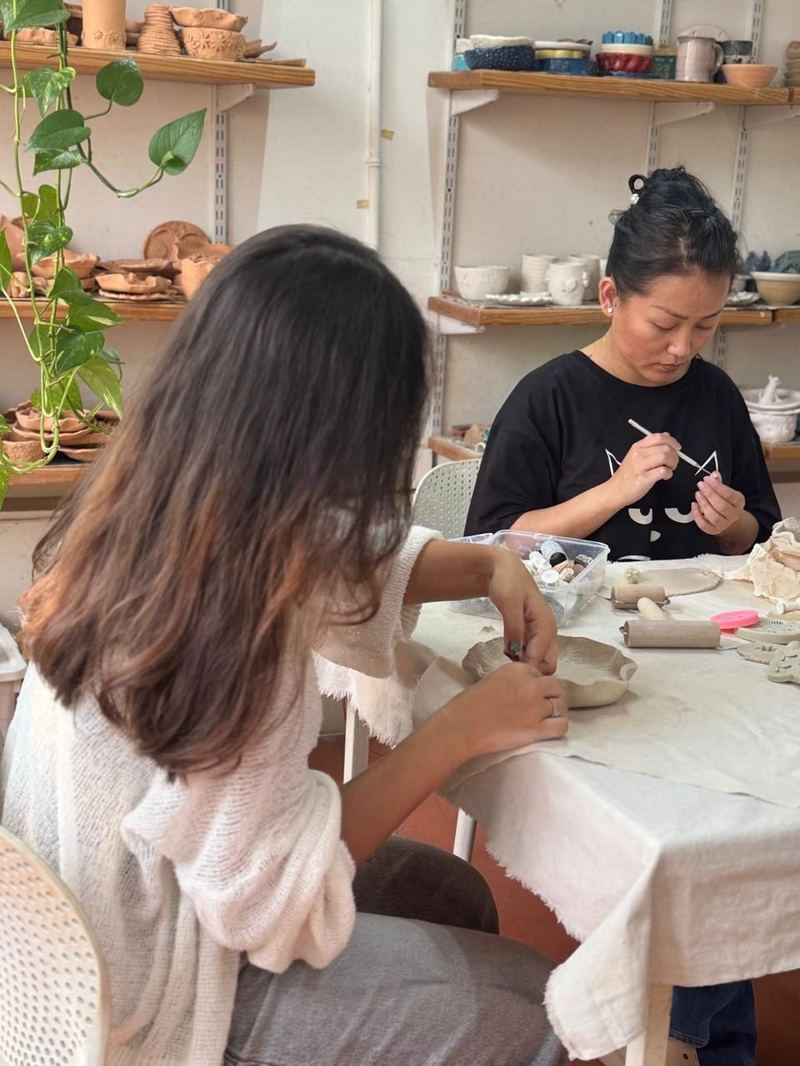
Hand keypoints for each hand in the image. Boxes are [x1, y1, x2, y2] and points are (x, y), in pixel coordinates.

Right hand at [444, 662, 566, 758]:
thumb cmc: (467, 705)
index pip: (540, 674)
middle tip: (540, 707)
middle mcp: (531, 685)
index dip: (536, 685)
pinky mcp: (537, 729)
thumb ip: (512, 681)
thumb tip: (522, 689)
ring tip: (544, 720)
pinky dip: (558, 727)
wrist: (461, 727)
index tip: (528, 694)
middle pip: (556, 688)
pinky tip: (548, 730)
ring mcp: (536, 707)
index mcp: (518, 670)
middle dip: (550, 696)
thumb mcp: (492, 680)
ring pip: (561, 706)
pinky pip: (561, 726)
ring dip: (554, 712)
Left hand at [486, 549, 557, 673]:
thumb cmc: (507, 582)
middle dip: (531, 669)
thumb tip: (515, 653)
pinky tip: (508, 651)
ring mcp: (541, 633)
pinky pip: (532, 652)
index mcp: (547, 624)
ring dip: (526, 663)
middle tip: (508, 663)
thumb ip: (514, 628)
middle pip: (548, 663)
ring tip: (507, 657)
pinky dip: (522, 656)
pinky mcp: (532, 633)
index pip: (542, 657)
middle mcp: (549, 631)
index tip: (509, 670)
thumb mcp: (509, 603)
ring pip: (540, 660)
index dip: (527, 667)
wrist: (502, 568)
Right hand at [608, 433, 679, 507]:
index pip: (659, 437)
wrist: (614, 491)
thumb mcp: (636, 456)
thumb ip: (651, 446)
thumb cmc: (627, 475)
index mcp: (637, 447)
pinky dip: (668, 474)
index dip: (672, 441)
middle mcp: (638, 454)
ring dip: (672, 464)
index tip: (677, 448)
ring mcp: (640, 466)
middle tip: (673, 464)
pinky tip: (664, 477)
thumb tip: (666, 436)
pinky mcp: (643, 478)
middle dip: (674, 456)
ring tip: (669, 470)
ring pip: (665, 457)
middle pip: (665, 448)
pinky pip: (662, 471)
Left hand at [691, 471, 744, 536]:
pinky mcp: (714, 530)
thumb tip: (714, 474)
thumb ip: (719, 482)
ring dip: (703, 504)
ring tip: (697, 494)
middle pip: (721, 506)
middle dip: (709, 494)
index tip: (707, 479)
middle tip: (700, 485)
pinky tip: (694, 505)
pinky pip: (704, 525)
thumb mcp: (725, 490)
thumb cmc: (725, 501)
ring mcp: (724, 524)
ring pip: (714, 516)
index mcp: (738, 502)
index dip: (717, 486)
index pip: (729, 494)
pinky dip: (697, 515)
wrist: (728, 517)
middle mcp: (733, 514)